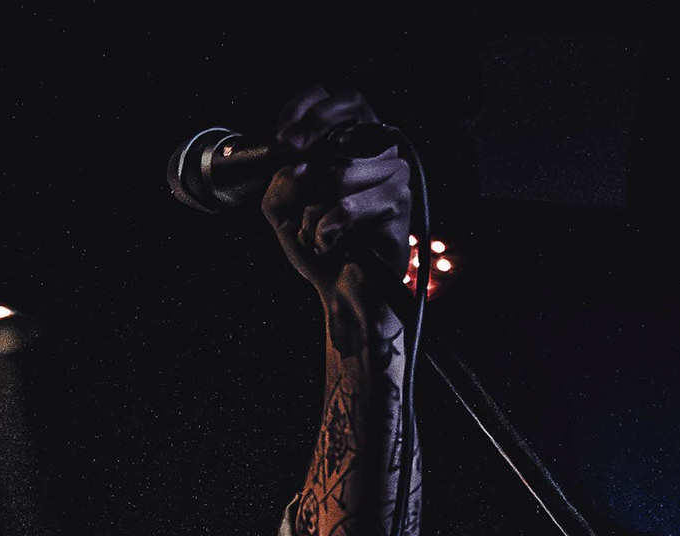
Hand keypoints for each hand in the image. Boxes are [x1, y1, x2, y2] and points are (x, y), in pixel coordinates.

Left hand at [261, 86, 410, 330]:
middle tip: (292, 171)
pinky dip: (326, 229)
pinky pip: (347, 206)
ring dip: (314, 209)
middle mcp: (380, 151)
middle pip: (344, 125)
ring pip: (339, 172)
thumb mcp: (283, 208)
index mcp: (356, 142)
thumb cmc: (319, 245)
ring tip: (319, 232)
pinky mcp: (398, 201)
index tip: (283, 135)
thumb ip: (280, 180)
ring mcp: (394, 173)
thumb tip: (299, 165)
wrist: (342, 292)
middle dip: (310, 146)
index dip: (310, 106)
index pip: (344, 99)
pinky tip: (330, 243)